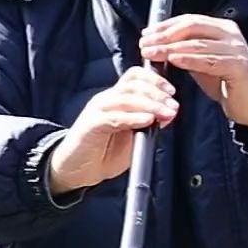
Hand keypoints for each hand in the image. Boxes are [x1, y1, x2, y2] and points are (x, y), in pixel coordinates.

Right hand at [46, 67, 177, 195]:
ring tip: (166, 113)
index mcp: (115, 99)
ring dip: (150, 104)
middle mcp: (105, 100)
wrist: (75, 170)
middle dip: (157, 93)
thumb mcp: (131, 136)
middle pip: (132, 84)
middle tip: (173, 106)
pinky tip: (147, 120)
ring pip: (125, 98)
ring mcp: (96, 111)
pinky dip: (132, 117)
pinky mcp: (90, 125)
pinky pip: (113, 117)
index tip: (172, 92)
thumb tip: (168, 114)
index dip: (154, 80)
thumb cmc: (103, 154)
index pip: (134, 77)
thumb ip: (148, 124)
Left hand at [140, 15, 247, 137]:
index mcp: (222, 28)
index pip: (190, 20)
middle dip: (165, 35)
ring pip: (198, 44)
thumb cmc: (223, 82)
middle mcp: (231, 34)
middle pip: (193, 27)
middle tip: (145, 43)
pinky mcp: (238, 65)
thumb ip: (184, 50)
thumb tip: (156, 44)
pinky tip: (173, 60)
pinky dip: (189, 59)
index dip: (166, 26)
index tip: (146, 33)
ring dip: (171, 48)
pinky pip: (210, 60)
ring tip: (152, 53)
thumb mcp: (200, 62)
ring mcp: (236, 48)